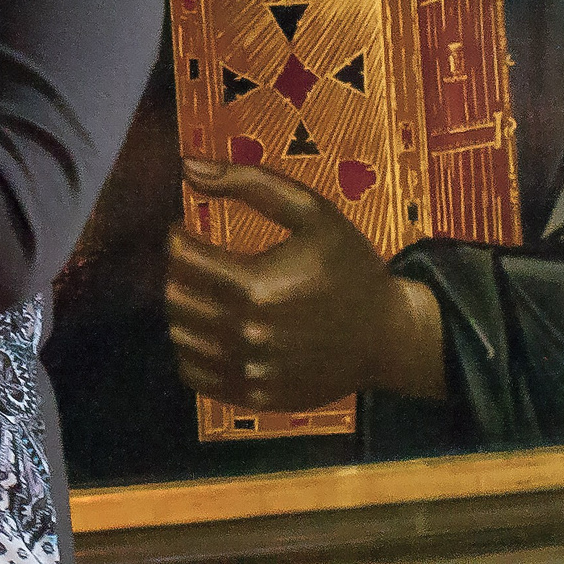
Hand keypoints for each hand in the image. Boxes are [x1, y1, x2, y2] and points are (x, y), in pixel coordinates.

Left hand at [165, 159, 446, 410]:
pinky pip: (196, 375)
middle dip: (176, 273)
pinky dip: (192, 350)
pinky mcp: (257, 397)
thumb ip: (249, 182)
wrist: (389, 336)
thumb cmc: (351, 266)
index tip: (183, 231)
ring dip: (183, 310)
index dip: (176, 238)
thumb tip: (188, 166)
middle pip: (175, 299)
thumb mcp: (312, 211)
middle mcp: (247, 334)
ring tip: (204, 294)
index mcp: (257, 286)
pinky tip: (212, 330)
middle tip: (194, 262)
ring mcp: (251, 371)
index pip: (181, 259)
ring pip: (180, 338)